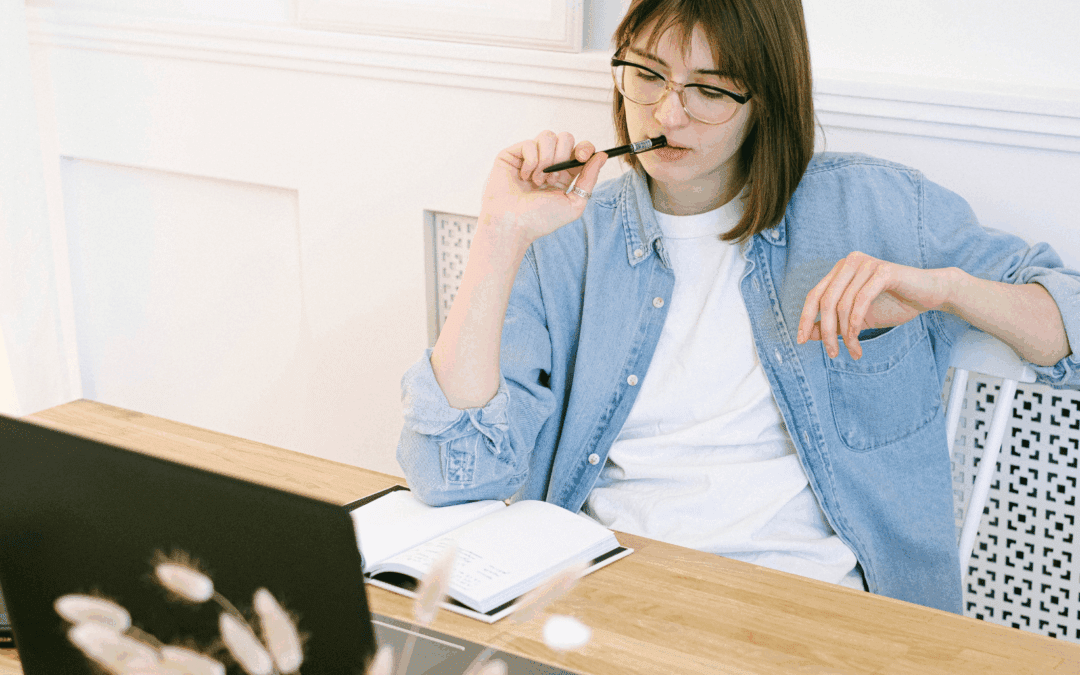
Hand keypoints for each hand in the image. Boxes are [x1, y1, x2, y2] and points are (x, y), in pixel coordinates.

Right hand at [479, 131, 607, 243]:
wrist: (511, 225)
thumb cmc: (539, 220)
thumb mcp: (574, 204)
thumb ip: (589, 179)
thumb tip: (602, 155)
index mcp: (564, 174)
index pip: (580, 149)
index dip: (585, 148)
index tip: (582, 157)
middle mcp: (547, 163)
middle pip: (566, 137)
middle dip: (562, 156)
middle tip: (553, 179)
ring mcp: (529, 157)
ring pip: (548, 136)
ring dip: (546, 161)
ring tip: (537, 181)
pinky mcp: (512, 154)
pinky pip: (529, 143)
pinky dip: (530, 162)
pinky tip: (523, 177)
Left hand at [795, 252, 954, 359]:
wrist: (930, 294)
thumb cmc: (893, 303)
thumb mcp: (857, 318)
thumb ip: (832, 323)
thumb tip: (808, 334)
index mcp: (839, 271)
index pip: (814, 296)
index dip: (806, 319)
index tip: (802, 341)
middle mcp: (849, 263)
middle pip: (826, 302)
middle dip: (826, 332)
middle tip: (832, 354)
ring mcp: (865, 264)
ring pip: (842, 305)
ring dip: (845, 334)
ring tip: (853, 351)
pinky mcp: (882, 271)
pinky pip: (861, 301)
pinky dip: (856, 324)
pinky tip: (858, 339)